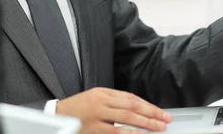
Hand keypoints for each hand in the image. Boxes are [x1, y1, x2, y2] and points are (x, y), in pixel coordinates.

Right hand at [56, 87, 171, 133]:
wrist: (57, 116)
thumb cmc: (77, 109)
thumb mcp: (95, 98)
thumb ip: (113, 102)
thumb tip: (137, 108)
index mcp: (103, 93)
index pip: (130, 98)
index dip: (148, 105)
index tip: (160, 112)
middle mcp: (101, 102)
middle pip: (131, 106)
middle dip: (151, 113)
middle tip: (165, 119)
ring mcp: (97, 116)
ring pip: (126, 118)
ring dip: (145, 124)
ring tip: (158, 128)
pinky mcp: (93, 129)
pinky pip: (115, 132)